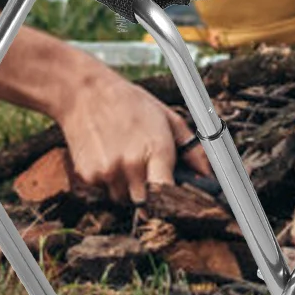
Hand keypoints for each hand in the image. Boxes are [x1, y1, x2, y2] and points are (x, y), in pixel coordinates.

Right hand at [53, 66, 211, 204]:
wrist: (84, 92)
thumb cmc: (128, 103)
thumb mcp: (167, 118)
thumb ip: (192, 150)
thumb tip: (210, 175)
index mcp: (156, 151)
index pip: (169, 195)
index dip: (172, 202)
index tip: (173, 199)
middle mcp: (131, 165)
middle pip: (146, 202)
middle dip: (148, 192)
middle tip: (143, 167)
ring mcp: (108, 172)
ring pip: (124, 199)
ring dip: (126, 187)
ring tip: (122, 157)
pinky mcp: (88, 176)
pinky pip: (104, 191)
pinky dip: (107, 181)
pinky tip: (106, 156)